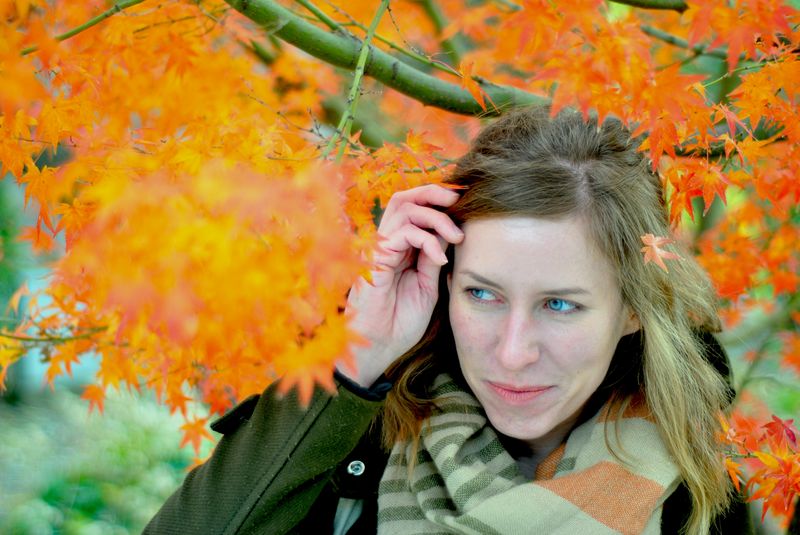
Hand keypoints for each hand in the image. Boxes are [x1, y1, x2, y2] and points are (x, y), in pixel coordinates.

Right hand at [339, 185, 463, 386]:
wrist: (379, 347)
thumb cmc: (399, 322)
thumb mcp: (427, 285)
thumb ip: (434, 258)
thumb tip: (452, 233)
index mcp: (398, 247)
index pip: (414, 209)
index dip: (437, 201)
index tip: (464, 203)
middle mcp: (386, 242)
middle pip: (405, 197)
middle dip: (434, 192)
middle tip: (459, 199)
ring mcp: (379, 248)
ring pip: (404, 207)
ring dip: (436, 216)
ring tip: (456, 236)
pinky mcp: (375, 257)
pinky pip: (404, 232)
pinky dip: (428, 240)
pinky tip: (440, 259)